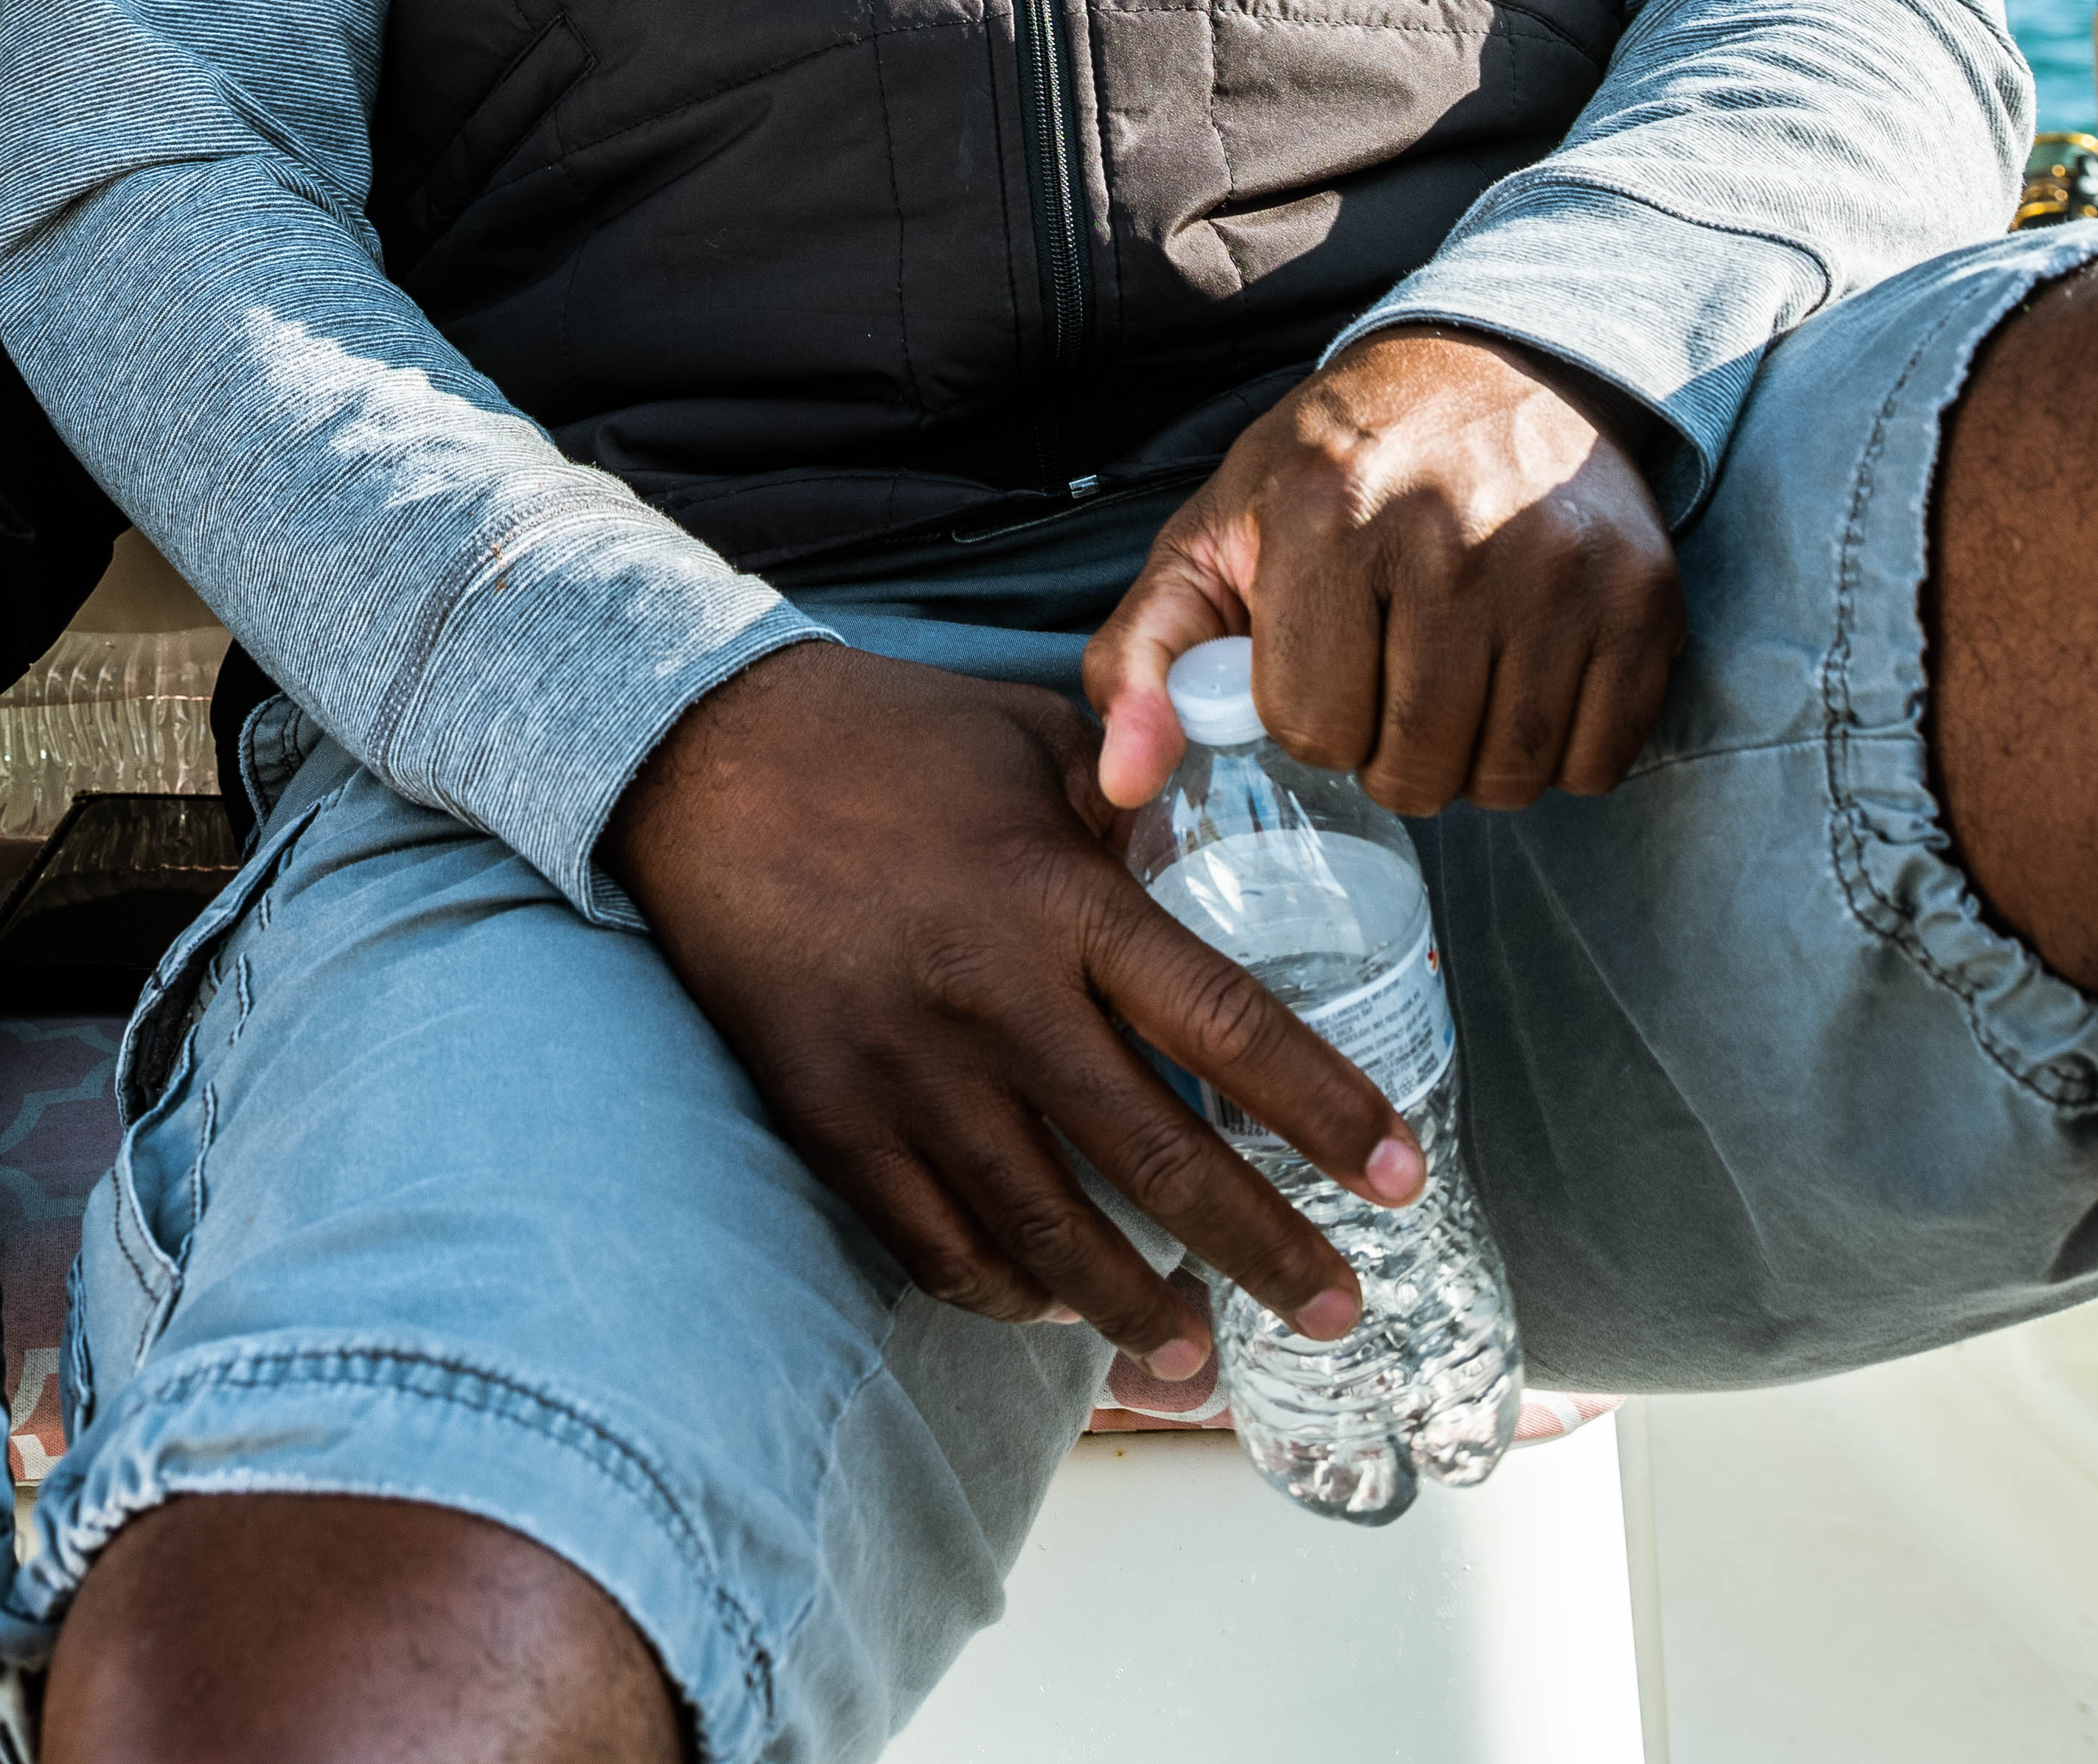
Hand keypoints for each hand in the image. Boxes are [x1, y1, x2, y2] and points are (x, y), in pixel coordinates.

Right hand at [597, 644, 1416, 1371]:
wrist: (695, 758)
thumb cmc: (884, 737)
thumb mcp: (1033, 740)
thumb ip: (1136, 802)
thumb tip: (1229, 843)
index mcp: (1055, 898)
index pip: (1224, 1024)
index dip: (1324, 1110)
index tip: (1402, 1175)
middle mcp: (989, 997)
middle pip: (1156, 1158)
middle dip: (1265, 1249)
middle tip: (1339, 1309)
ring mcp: (902, 1071)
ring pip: (1044, 1228)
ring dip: (1135, 1306)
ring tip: (1200, 1360)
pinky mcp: (827, 1116)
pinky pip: (932, 1241)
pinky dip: (1003, 1291)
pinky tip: (1054, 1312)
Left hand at [1088, 332, 1681, 820]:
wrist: (1494, 370)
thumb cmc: (1335, 467)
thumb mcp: (1213, 536)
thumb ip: (1142, 658)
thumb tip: (1122, 783)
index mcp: (1324, 510)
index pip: (1309, 725)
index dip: (1308, 715)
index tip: (1321, 662)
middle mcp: (1449, 533)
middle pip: (1412, 767)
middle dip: (1387, 750)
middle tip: (1390, 680)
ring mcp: (1557, 565)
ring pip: (1505, 777)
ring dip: (1471, 762)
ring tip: (1451, 684)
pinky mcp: (1642, 595)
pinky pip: (1595, 762)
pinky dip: (1557, 754)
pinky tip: (1524, 682)